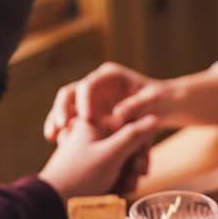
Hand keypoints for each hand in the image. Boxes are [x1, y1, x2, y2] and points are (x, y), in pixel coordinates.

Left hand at [39, 115, 160, 200]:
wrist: (53, 201)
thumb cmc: (80, 175)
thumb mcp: (111, 154)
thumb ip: (134, 135)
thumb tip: (155, 117)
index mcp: (94, 122)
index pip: (130, 126)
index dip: (140, 145)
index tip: (140, 164)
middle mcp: (93, 134)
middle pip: (127, 144)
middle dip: (134, 164)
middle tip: (135, 179)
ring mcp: (91, 150)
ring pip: (122, 159)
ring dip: (128, 174)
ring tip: (125, 188)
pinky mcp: (91, 166)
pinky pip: (113, 169)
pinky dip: (118, 179)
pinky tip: (119, 190)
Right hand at [43, 62, 173, 141]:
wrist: (165, 106)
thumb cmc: (162, 100)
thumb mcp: (154, 101)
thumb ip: (138, 105)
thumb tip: (119, 114)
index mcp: (111, 76)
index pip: (90, 84)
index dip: (85, 100)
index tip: (86, 118)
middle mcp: (97, 84)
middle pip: (71, 93)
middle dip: (62, 109)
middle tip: (60, 126)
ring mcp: (92, 98)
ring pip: (67, 106)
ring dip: (57, 120)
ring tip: (52, 137)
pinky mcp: (91, 113)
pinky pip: (72, 120)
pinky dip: (65, 130)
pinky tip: (58, 143)